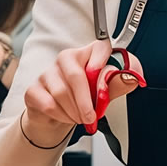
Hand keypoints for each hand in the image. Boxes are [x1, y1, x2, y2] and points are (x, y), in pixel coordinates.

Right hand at [23, 40, 143, 140]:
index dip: (103, 59)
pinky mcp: (34, 89)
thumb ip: (118, 84)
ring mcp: (48, 73)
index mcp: (88, 54)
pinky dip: (61, 116)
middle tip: (91, 117)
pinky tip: (66, 117)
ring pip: (62, 93)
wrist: (59, 116)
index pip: (99, 47)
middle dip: (86, 101)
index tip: (105, 74)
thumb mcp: (105, 92)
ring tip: (80, 118)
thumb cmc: (84, 99)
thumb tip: (132, 78)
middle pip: (76, 76)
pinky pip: (49, 104)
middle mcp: (66, 59)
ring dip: (74, 112)